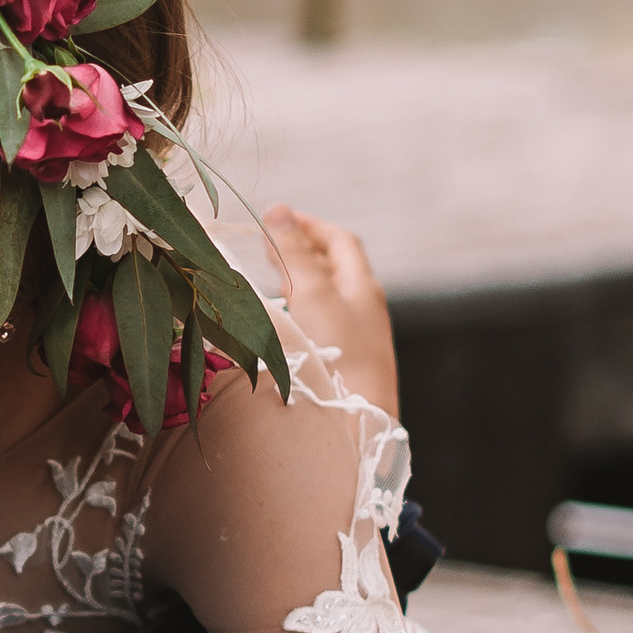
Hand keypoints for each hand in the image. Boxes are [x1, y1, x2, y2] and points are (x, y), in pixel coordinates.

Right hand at [268, 205, 398, 420]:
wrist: (359, 423)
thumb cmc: (338, 352)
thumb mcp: (312, 294)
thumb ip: (293, 253)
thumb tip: (278, 209)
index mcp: (363, 287)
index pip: (340, 241)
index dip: (309, 225)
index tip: (278, 217)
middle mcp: (365, 310)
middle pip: (335, 269)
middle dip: (302, 252)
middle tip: (267, 246)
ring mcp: (358, 339)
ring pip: (328, 300)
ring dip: (299, 284)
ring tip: (270, 282)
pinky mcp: (347, 365)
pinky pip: (323, 326)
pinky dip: (301, 315)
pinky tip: (283, 326)